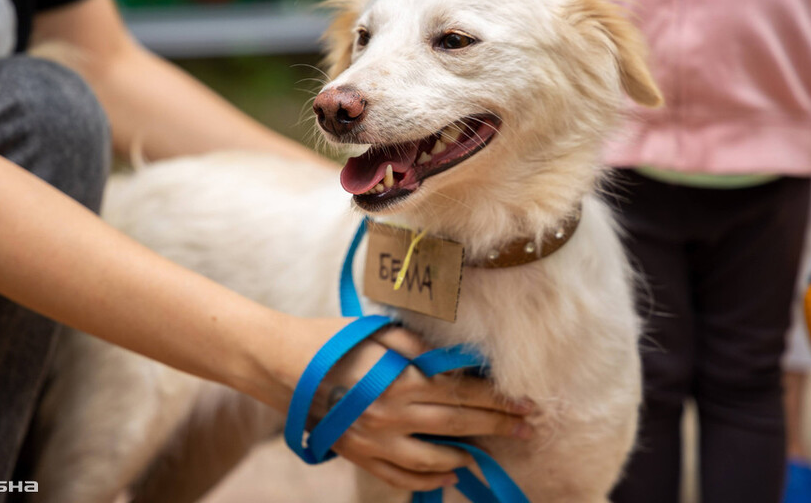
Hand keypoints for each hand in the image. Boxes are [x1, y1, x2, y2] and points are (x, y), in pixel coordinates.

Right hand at [267, 316, 535, 491]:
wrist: (283, 366)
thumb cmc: (333, 340)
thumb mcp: (380, 332)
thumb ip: (421, 348)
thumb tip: (458, 362)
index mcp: (402, 381)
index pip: (465, 394)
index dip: (500, 400)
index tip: (527, 404)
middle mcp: (394, 416)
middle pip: (459, 425)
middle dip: (498, 427)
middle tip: (527, 429)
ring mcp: (376, 441)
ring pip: (435, 458)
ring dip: (467, 456)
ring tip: (488, 453)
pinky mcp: (360, 455)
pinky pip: (402, 475)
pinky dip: (429, 477)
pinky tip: (448, 473)